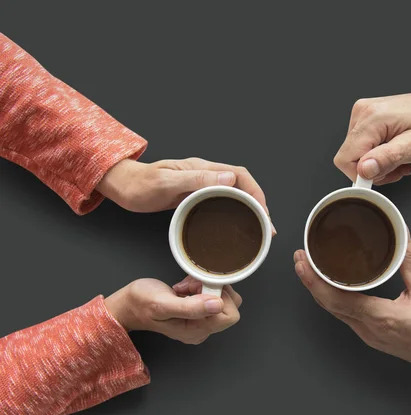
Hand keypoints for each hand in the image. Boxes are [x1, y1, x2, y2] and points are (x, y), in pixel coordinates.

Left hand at [98, 157, 271, 219]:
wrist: (123, 186)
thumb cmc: (140, 184)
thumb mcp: (167, 182)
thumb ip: (196, 179)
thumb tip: (229, 179)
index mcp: (202, 168)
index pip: (240, 175)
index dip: (256, 192)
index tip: (263, 211)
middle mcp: (205, 175)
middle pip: (242, 186)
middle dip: (259, 204)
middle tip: (266, 227)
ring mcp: (201, 185)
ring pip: (235, 195)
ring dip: (249, 210)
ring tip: (258, 229)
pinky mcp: (196, 196)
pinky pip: (222, 202)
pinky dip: (235, 213)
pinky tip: (237, 225)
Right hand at [105, 276, 241, 344]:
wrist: (128, 305)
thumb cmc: (141, 304)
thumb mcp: (163, 304)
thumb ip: (191, 307)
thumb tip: (218, 304)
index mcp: (197, 331)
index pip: (230, 315)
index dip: (219, 297)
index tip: (199, 289)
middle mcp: (202, 330)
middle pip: (229, 306)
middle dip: (212, 290)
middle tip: (190, 287)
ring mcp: (200, 322)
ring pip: (221, 298)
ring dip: (205, 287)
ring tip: (185, 288)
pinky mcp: (198, 313)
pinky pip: (212, 296)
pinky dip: (200, 287)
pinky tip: (185, 289)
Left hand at [293, 239, 410, 409]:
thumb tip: (402, 236)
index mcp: (379, 317)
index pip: (335, 298)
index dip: (314, 280)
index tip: (302, 262)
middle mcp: (368, 330)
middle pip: (328, 305)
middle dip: (310, 281)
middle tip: (300, 259)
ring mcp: (369, 335)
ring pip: (335, 312)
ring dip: (320, 290)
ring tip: (311, 270)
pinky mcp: (373, 336)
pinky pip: (346, 316)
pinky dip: (334, 299)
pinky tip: (334, 287)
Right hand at [334, 70, 410, 184]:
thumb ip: (387, 159)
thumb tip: (363, 170)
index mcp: (372, 118)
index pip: (345, 158)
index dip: (361, 174)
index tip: (381, 175)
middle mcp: (363, 113)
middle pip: (349, 157)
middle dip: (372, 169)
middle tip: (397, 167)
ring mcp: (363, 114)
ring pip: (356, 154)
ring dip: (377, 163)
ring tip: (399, 158)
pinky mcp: (367, 118)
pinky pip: (362, 146)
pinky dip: (377, 154)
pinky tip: (394, 152)